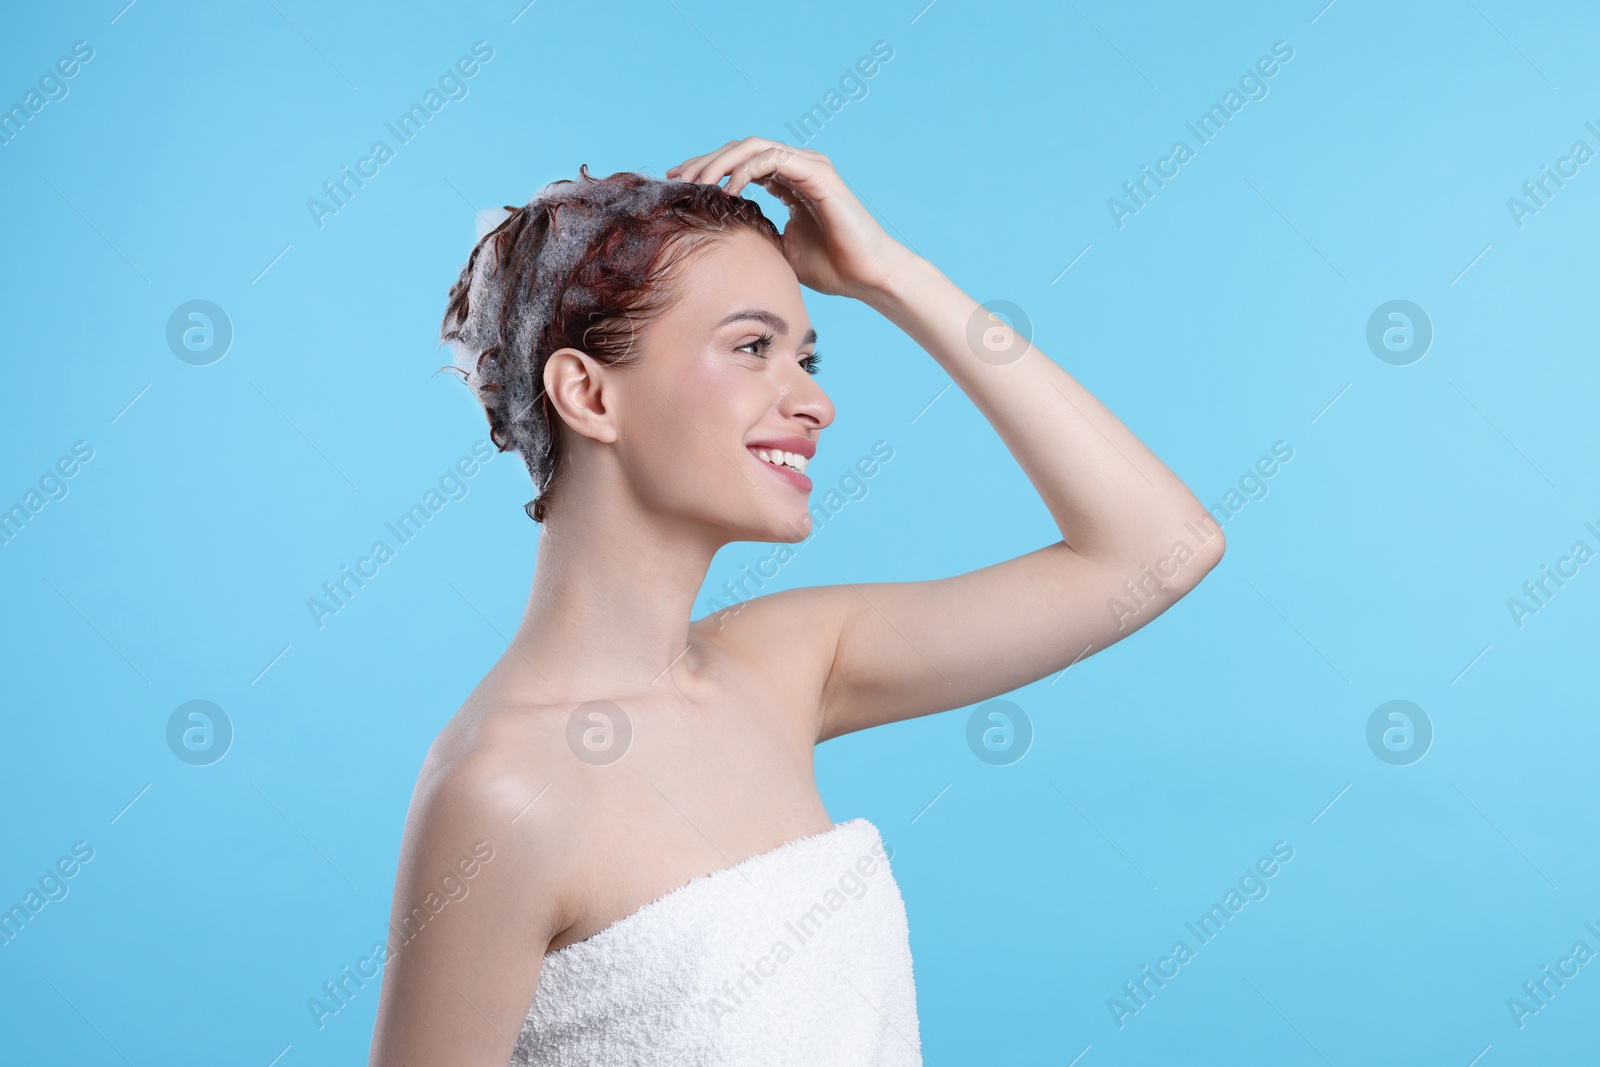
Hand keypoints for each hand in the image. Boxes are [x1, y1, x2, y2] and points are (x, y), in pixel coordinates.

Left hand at [666, 137, 909, 301]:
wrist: (866, 277)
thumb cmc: (830, 268)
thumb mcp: (778, 250)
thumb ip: (754, 233)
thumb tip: (719, 236)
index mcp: (787, 181)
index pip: (740, 163)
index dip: (708, 170)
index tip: (678, 184)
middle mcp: (797, 167)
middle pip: (741, 149)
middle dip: (706, 161)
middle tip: (677, 178)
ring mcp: (809, 166)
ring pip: (754, 147)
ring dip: (721, 161)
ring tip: (698, 182)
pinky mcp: (819, 173)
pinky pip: (774, 159)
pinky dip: (748, 169)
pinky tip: (730, 190)